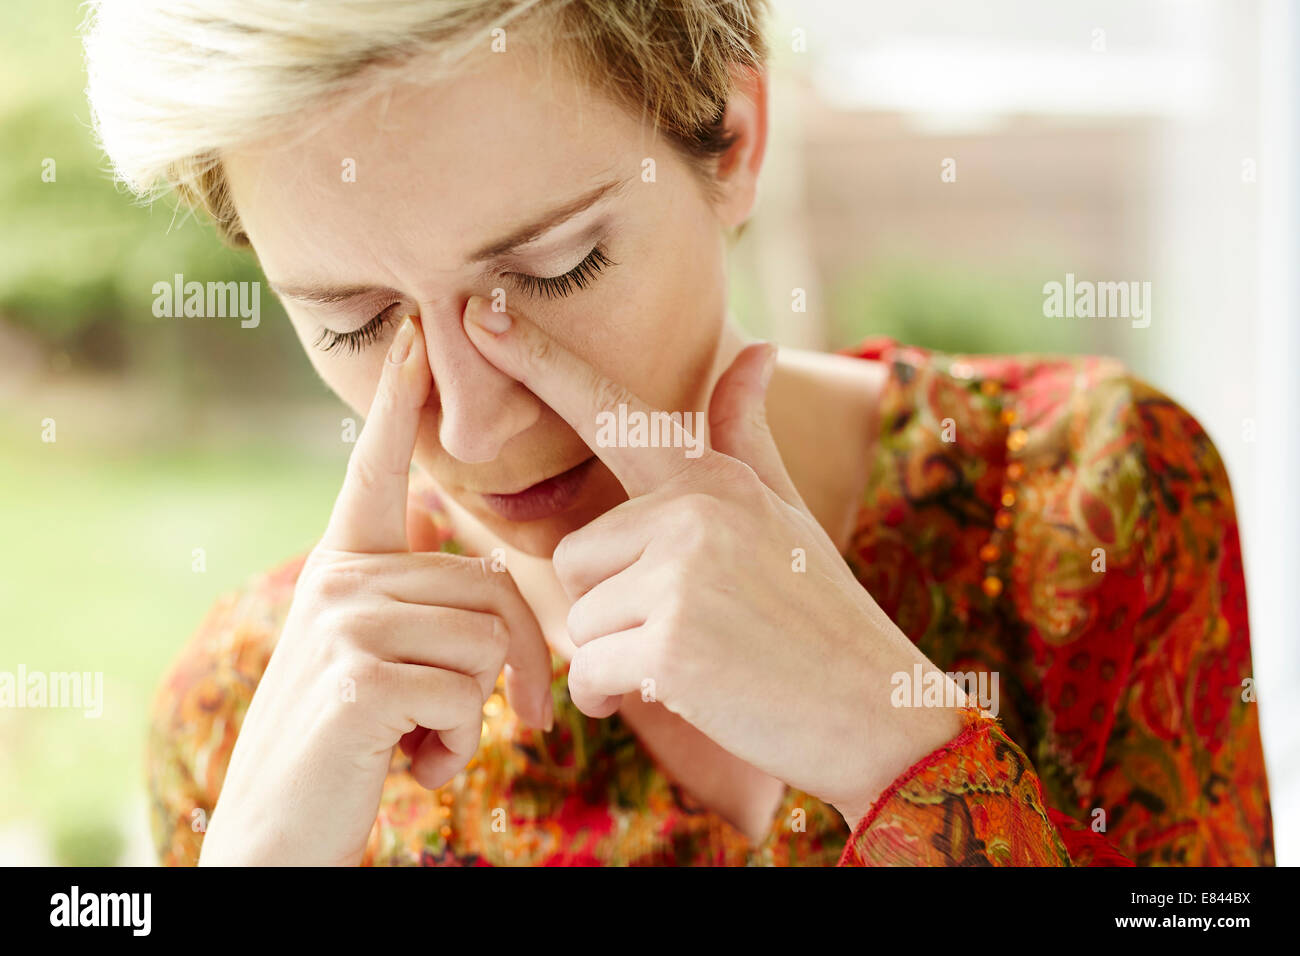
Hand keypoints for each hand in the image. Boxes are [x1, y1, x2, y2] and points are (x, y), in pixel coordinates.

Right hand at [200, 316, 552, 865]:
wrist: (281, 828)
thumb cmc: (344, 746)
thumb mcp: (375, 663)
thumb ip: (418, 612)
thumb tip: (488, 593)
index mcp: (345, 567)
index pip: (374, 469)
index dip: (396, 400)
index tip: (416, 333)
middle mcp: (339, 578)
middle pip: (492, 588)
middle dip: (517, 670)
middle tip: (496, 723)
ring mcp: (345, 619)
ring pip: (489, 642)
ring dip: (474, 715)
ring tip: (420, 739)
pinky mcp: (361, 672)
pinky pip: (469, 692)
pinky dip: (456, 745)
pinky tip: (410, 764)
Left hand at [462, 299, 966, 827]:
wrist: (878, 713)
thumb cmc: (823, 617)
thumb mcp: (786, 516)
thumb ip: (746, 441)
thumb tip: (756, 351)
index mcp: (712, 476)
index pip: (609, 411)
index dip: (539, 362)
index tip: (475, 314)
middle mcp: (693, 508)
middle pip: (576, 558)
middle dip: (611, 609)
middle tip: (686, 633)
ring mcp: (681, 571)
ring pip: (579, 620)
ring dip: (617, 657)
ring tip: (695, 664)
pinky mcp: (668, 641)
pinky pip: (588, 672)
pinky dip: (613, 698)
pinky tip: (679, 695)